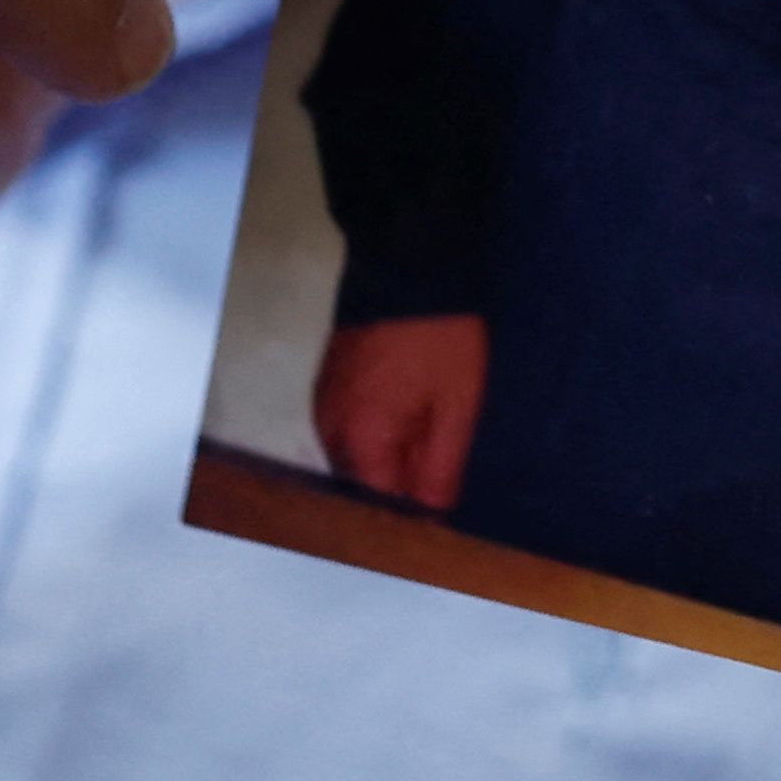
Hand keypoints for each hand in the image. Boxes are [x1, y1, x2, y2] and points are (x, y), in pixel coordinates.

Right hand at [315, 317, 486, 509]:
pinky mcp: (328, 383)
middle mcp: (329, 429)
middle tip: (443, 457)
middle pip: (365, 480)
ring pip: (358, 453)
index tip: (443, 497)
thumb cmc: (440, 337)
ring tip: (431, 424)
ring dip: (391, 451)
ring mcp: (323, 403)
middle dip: (402, 479)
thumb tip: (434, 514)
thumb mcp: (457, 405)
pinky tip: (411, 406)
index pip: (380, 503)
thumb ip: (442, 467)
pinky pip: (351, 425)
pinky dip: (378, 427)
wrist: (410, 265)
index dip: (414, 509)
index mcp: (360, 439)